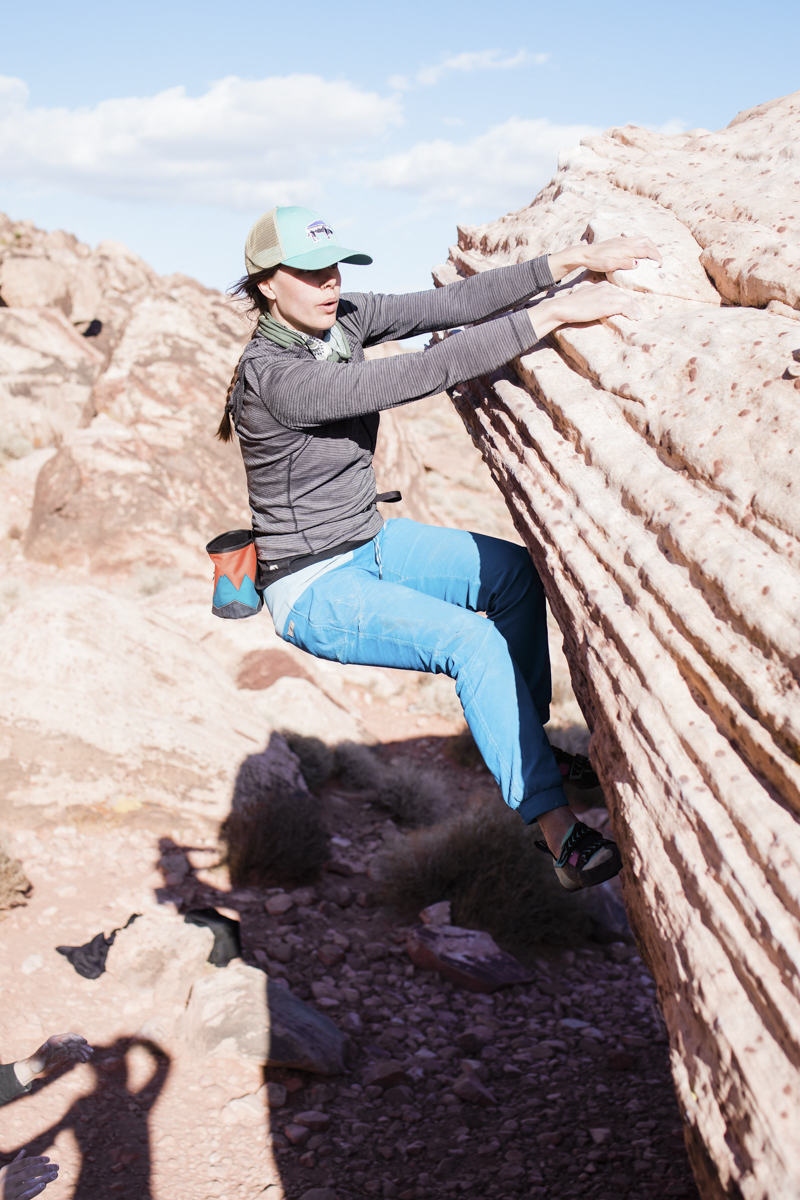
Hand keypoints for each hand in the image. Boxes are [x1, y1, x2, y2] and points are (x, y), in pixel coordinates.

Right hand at [0, 1151, 58, 1198]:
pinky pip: (26, 1196)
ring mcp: (10, 1191)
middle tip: (57, 1167)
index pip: (25, 1162)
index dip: (37, 1160)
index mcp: (7, 1170)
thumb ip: (15, 1163)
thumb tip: (24, 1151)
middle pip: (30, 1172)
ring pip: (30, 1184)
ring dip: (44, 1179)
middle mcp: (8, 1180)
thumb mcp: (4, 1173)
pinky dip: (35, 1190)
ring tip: (55, 1175)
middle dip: (45, 1169)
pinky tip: (44, 1185)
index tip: (48, 1159)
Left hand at [14, 1034, 92, 1085]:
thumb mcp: (37, 1057)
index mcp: (55, 1041)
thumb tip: (45, 1045)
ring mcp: (64, 1050)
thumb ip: (42, 1051)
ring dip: (83, 1052)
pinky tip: (84, 1060)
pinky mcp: (65, 1056)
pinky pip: (75, 1054)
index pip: (68, 1037)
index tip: (84, 1041)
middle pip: (74, 1042)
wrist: (34, 1070)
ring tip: (88, 1057)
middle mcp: (61, 1044)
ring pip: (76, 1048)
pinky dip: (81, 1056)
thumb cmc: (34, 1063)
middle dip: (83, 1046)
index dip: (77, 1038)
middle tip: (90, 1051)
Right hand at [529, 280, 643, 340]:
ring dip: (635, 310)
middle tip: (638, 315)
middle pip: (625, 296)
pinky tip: (634, 318)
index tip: (631, 309)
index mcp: (602, 285)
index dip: (626, 302)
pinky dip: (631, 313)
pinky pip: (625, 307)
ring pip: (628, 301)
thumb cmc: (570, 305)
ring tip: (638, 317)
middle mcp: (607, 288)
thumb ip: (593, 297)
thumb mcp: (584, 296)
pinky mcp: (607, 304)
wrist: (563, 307)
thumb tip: (595, 304)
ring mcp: (608, 295)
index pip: (619, 293)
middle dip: (633, 306)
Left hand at [549, 236, 661, 279]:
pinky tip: (638, 252)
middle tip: (657, 260)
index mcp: (625, 249)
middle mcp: (625, 242)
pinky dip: (641, 244)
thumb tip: (638, 264)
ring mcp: (621, 240)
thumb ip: (624, 264)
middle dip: (654, 249)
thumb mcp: (609, 265)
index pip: (646, 250)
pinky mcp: (618, 241)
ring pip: (641, 239)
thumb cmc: (596, 261)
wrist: (585, 254)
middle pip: (646, 241)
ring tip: (650, 255)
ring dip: (648, 246)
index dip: (655, 256)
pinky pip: (634, 239)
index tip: (660, 264)